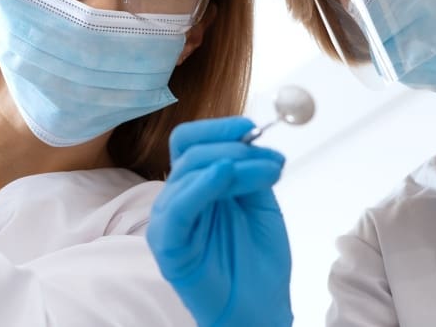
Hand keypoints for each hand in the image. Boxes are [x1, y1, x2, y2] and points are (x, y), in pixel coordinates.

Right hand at [148, 117, 292, 326]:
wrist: (259, 309)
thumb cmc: (257, 262)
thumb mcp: (261, 204)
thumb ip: (252, 171)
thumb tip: (255, 139)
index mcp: (197, 186)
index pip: (192, 141)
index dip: (219, 128)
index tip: (253, 126)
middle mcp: (178, 198)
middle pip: (188, 150)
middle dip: (230, 143)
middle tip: (266, 153)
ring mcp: (169, 221)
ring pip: (187, 172)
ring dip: (232, 163)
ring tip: (268, 173)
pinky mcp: (167, 244)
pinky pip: (178, 208)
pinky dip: (201, 186)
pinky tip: (224, 176)